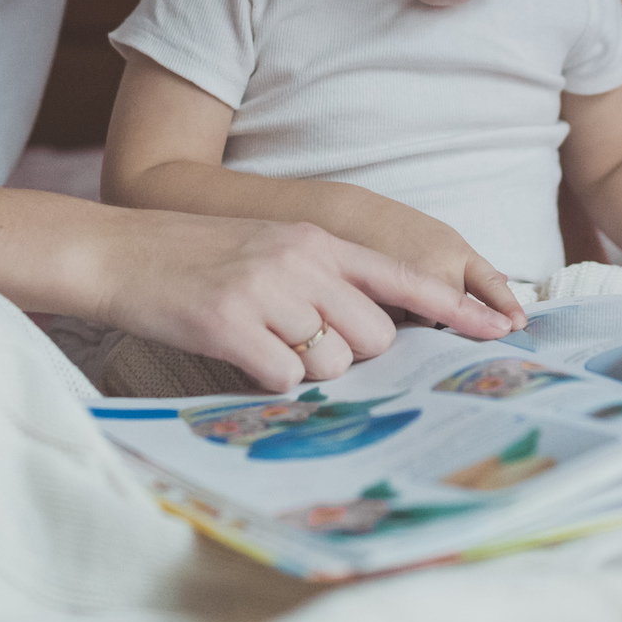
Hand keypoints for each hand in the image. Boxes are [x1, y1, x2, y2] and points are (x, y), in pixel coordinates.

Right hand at [88, 209, 516, 392]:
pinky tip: (238, 356)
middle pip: (374, 338)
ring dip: (306, 372)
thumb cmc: (197, 258)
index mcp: (318, 240)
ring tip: (261, 343)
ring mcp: (267, 290)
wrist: (119, 251)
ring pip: (333, 364)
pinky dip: (266, 380)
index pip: (403, 277)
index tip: (502, 327)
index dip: (455, 307)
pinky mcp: (230, 323)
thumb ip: (323, 279)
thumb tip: (369, 336)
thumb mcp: (271, 249)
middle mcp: (302, 260)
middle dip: (351, 359)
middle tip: (302, 345)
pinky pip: (282, 379)